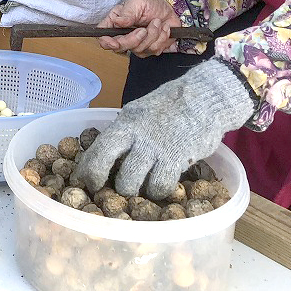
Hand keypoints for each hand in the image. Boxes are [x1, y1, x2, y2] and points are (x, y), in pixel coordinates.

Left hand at [70, 60, 254, 199]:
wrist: (206, 97)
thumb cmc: (174, 105)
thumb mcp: (142, 112)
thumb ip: (127, 131)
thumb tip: (112, 151)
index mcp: (124, 122)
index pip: (95, 148)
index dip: (86, 169)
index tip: (83, 181)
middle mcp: (134, 134)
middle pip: (103, 164)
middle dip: (99, 183)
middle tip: (105, 193)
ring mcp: (154, 146)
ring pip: (129, 182)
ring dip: (132, 191)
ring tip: (139, 189)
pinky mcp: (176, 158)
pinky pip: (159, 186)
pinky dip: (158, 192)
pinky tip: (161, 186)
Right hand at [97, 0, 180, 56]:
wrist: (169, 9)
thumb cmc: (150, 4)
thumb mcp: (138, 3)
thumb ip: (128, 13)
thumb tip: (117, 22)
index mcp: (115, 23)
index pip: (103, 37)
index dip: (106, 42)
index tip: (115, 43)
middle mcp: (123, 35)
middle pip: (120, 47)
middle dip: (134, 39)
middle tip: (143, 29)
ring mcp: (137, 45)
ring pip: (140, 49)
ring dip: (152, 34)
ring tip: (157, 22)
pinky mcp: (150, 49)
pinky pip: (154, 50)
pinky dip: (162, 37)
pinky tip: (163, 28)